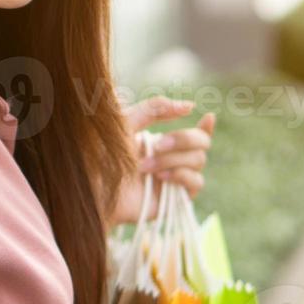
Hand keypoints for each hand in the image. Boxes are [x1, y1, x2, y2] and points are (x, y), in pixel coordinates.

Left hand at [109, 96, 215, 226]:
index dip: (206, 126)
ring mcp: (175, 180)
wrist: (96, 190)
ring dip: (172, 159)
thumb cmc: (103, 156)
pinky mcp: (177, 198)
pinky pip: (197, 181)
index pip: (195, 133)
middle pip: (202, 142)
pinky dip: (180, 174)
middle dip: (182, 139)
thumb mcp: (125, 123)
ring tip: (144, 167)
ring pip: (199, 160)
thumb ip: (155, 109)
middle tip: (156, 145)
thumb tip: (189, 105)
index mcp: (161, 143)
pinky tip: (160, 178)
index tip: (208, 117)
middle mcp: (172, 161)